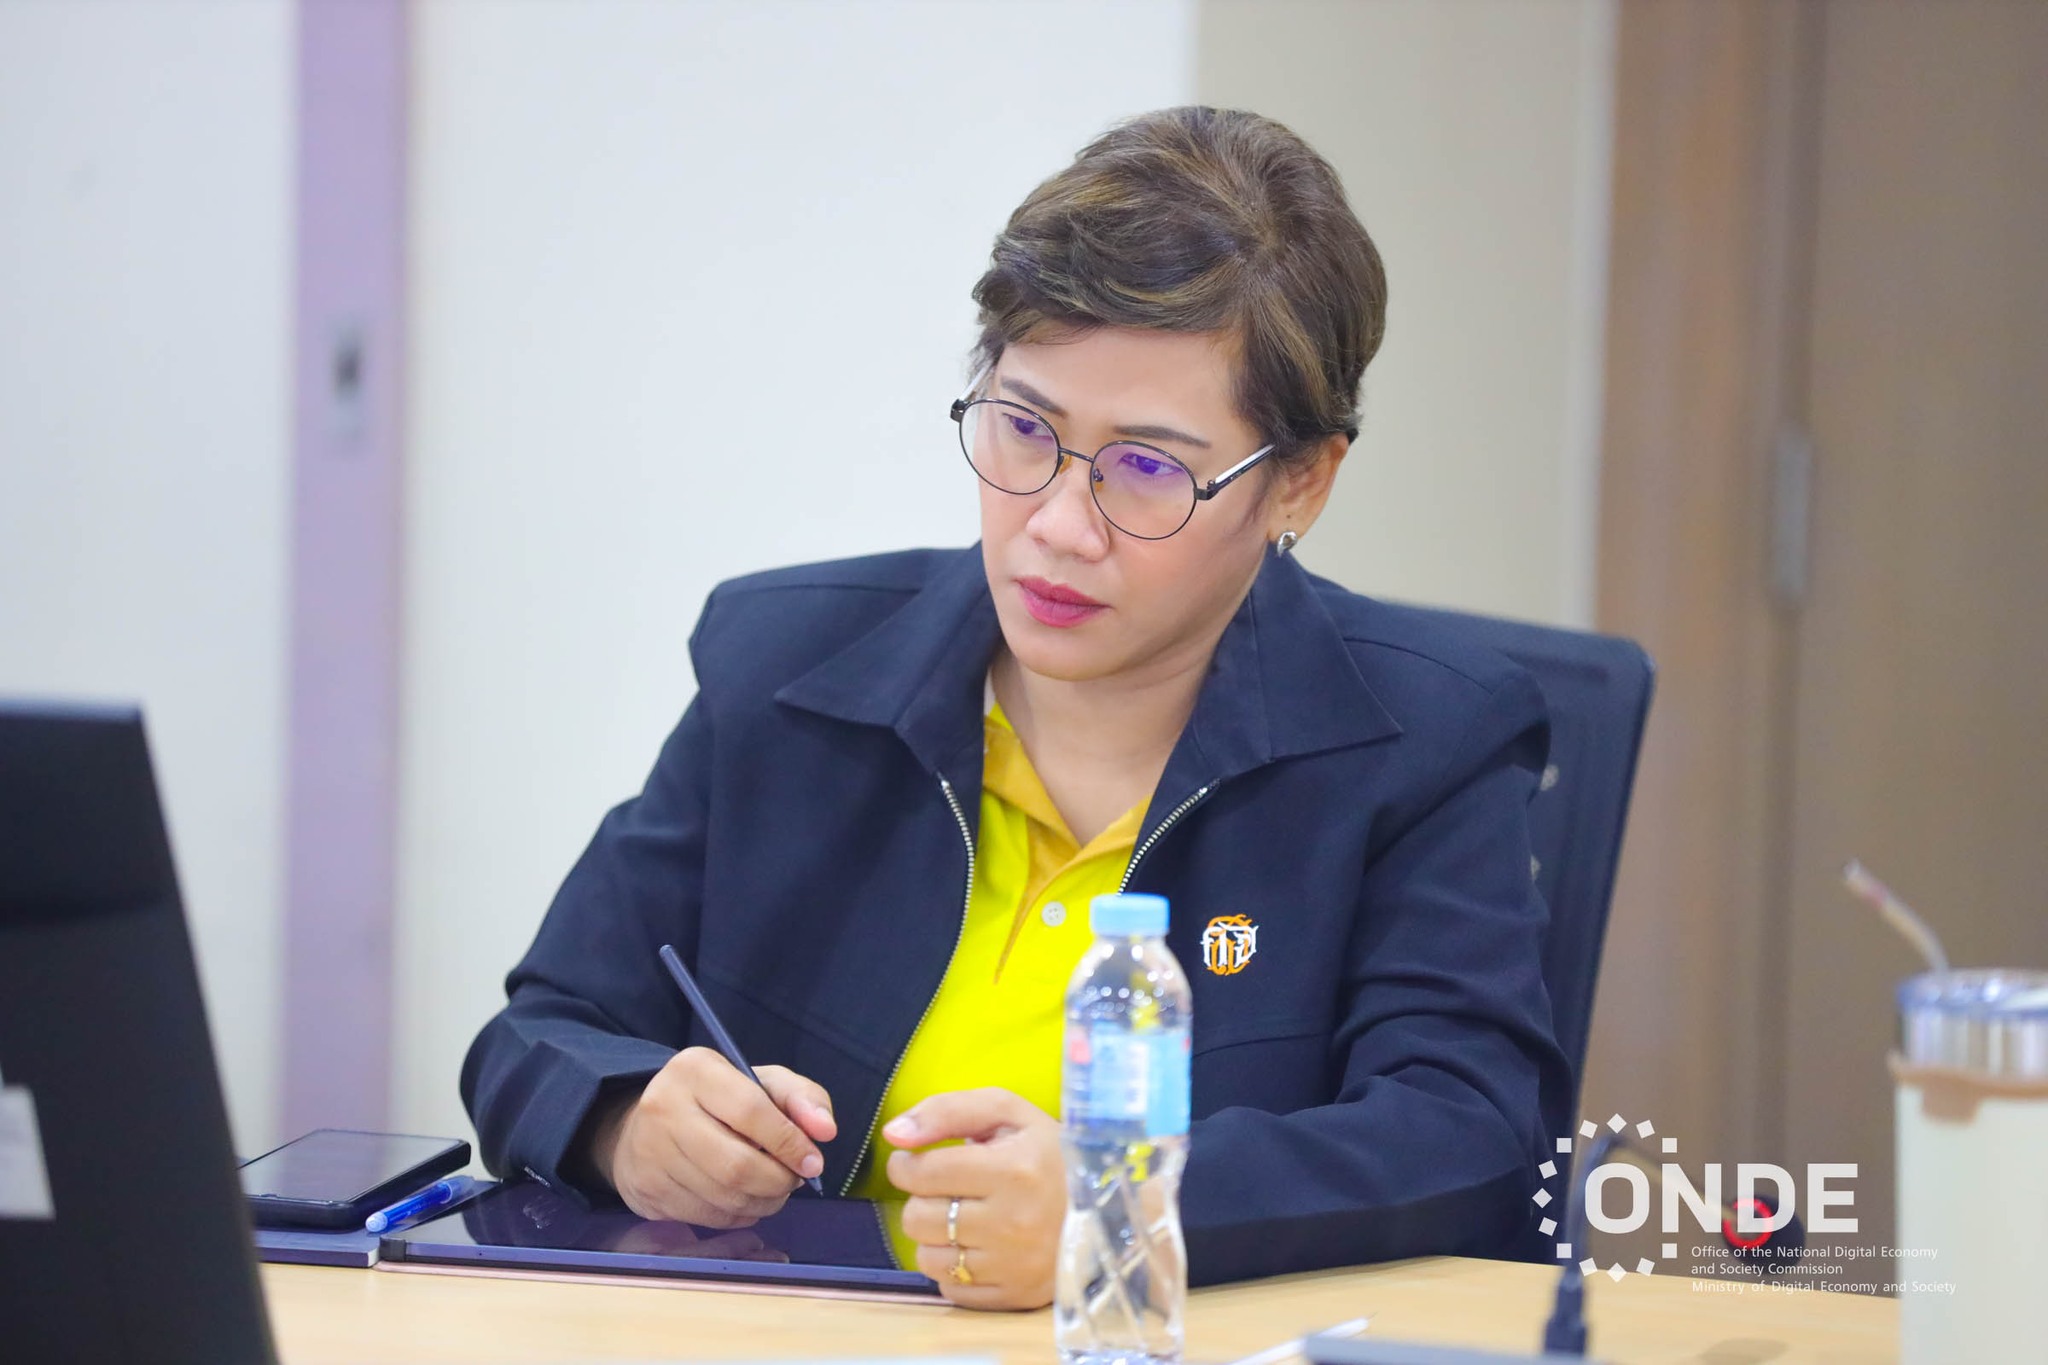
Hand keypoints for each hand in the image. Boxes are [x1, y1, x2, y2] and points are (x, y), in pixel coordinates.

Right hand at [591, 1047, 836, 1227]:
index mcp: (695, 1070)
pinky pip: (708, 1217)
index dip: (789, 1142)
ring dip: (763, 1202)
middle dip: (779, 1181)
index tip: (813, 1161)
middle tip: (794, 1180)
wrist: (644, 1123)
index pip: (751, 1111)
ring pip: (724, 1197)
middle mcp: (664, 1108)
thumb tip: (826, 1130)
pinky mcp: (647, 1190)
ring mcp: (651, 1153)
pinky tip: (746, 1200)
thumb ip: (801, 1098)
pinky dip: (739, 1215)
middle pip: (737, 1165)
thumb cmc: (715, 1100)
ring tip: (775, 1189)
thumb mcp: (759, 1082)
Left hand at [884, 1087, 1063, 1309]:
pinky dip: (954, 1268)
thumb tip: (893, 1134)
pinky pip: (951, 1288)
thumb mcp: (1008, 1113)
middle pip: (918, 1219)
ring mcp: (1015, 1265)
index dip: (906, 1165)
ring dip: (934, 1236)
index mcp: (1012, 1169)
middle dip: (921, 1199)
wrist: (1109, 1206)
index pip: (923, 1173)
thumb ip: (947, 1111)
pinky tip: (977, 1245)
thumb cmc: (1050, 1153)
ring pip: (928, 1258)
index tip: (913, 1161)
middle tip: (945, 1189)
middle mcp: (1012, 1222)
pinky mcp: (1016, 1296)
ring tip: (960, 1217)